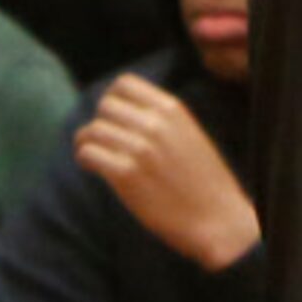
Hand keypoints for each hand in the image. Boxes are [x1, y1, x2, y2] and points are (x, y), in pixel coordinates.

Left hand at [74, 72, 260, 271]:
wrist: (217, 217)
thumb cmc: (203, 180)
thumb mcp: (190, 135)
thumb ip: (163, 119)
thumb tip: (127, 113)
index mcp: (173, 109)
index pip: (124, 84)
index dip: (112, 100)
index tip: (114, 119)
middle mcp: (155, 123)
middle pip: (104, 106)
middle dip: (99, 123)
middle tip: (103, 142)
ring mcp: (140, 148)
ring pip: (92, 130)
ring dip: (87, 143)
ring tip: (94, 156)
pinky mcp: (126, 175)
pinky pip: (88, 154)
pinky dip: (85, 159)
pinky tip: (93, 168)